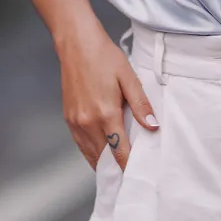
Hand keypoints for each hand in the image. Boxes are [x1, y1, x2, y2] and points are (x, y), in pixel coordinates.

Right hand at [56, 25, 158, 169]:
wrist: (76, 44)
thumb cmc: (104, 57)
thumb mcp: (129, 77)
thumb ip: (141, 104)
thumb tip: (153, 126)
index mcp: (105, 113)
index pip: (119, 150)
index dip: (129, 165)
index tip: (138, 175)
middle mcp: (87, 122)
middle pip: (103, 156)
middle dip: (116, 168)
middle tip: (131, 176)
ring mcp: (75, 121)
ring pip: (90, 153)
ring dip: (102, 163)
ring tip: (117, 170)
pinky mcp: (68, 118)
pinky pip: (80, 144)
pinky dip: (90, 152)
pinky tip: (100, 153)